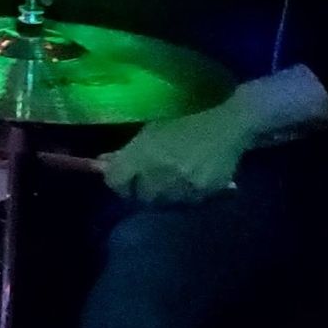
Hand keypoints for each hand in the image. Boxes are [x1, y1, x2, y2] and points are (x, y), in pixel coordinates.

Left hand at [99, 101, 257, 204]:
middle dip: (140, 191)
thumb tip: (100, 163)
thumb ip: (125, 152)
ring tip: (171, 181)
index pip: (115, 181)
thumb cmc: (184, 122)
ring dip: (163, 196)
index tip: (123, 180)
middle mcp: (160, 173)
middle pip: (139, 197)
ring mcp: (183, 186)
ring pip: (163, 204)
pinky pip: (186, 204)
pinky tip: (189, 184)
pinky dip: (184, 198)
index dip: (117, 182)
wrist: (227, 126)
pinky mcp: (203, 195)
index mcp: (143, 154)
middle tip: (149, 181)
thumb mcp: (150, 132)